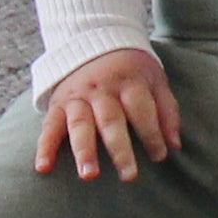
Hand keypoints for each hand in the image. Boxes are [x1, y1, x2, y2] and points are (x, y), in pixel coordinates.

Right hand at [33, 47, 182, 181]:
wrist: (93, 41)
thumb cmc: (131, 70)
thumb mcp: (155, 80)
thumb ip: (167, 111)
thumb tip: (175, 146)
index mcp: (128, 82)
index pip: (141, 110)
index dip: (152, 132)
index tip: (159, 156)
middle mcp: (102, 90)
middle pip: (111, 120)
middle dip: (120, 149)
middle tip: (129, 176)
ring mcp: (78, 97)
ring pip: (80, 125)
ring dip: (84, 151)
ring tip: (89, 176)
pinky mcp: (58, 104)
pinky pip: (49, 126)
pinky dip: (44, 147)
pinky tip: (43, 168)